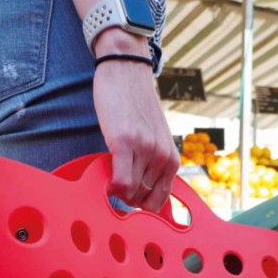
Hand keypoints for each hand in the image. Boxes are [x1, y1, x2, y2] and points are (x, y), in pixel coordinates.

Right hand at [92, 56, 180, 212]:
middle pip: (141, 200)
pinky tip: (105, 176)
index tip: (128, 198)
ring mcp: (145, 151)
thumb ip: (152, 164)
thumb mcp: (154, 139)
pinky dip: (111, 186)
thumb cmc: (136, 108)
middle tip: (115, 184)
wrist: (126, 72)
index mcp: (172, 159)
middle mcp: (162, 157)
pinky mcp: (125, 143)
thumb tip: (138, 194)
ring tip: (110, 174)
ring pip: (129, 193)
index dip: (141, 205)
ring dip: (117, 190)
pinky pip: (120, 182)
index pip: (159, 201)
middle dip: (126, 198)